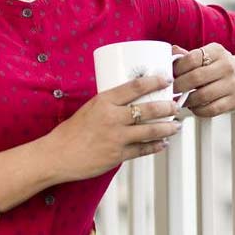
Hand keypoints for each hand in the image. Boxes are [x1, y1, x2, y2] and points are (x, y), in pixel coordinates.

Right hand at [47, 75, 182, 182]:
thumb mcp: (90, 109)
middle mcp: (112, 117)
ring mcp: (116, 137)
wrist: (57, 155)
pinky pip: (143, 150)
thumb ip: (110, 105)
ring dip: (167, 128)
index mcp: (104, 101)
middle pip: (148, 109)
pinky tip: (163, 143)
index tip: (166, 78)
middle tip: (176, 105)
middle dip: (167, 107)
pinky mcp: (117, 155)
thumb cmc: (72, 132)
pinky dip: (156, 146)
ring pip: (150, 131)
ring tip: (176, 125)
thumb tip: (131, 101)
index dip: (154, 81)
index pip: (135, 86)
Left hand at [171, 43, 234, 117]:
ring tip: (181, 99)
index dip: (177, 68)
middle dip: (178, 86)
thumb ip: (188, 55)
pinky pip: (211, 109)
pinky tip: (194, 106)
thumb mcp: (207, 55)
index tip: (170, 75)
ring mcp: (232, 84)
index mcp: (217, 51)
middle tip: (172, 90)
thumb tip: (172, 51)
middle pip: (195, 78)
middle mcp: (227, 66)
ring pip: (202, 96)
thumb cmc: (219, 66)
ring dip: (187, 100)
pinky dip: (198, 110)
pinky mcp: (234, 101)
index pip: (192, 58)